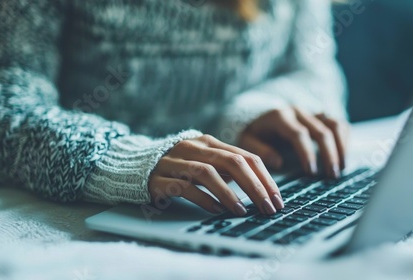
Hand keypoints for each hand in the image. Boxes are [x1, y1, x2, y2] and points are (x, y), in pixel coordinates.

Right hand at [148, 135, 283, 215]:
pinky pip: (184, 187)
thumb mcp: (205, 160)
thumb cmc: (179, 165)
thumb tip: (260, 187)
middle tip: (267, 207)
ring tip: (242, 210)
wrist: (136, 164)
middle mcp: (193, 147)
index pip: (245, 156)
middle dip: (254, 186)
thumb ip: (227, 168)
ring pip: (208, 173)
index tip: (276, 198)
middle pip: (231, 162)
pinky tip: (215, 210)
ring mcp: (175, 162)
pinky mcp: (160, 178)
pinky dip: (203, 199)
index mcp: (209, 142)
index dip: (264, 177)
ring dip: (229, 193)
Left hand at [239, 107, 348, 177]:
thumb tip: (278, 162)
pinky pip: (338, 124)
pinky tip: (343, 156)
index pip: (298, 134)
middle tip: (332, 175)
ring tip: (341, 168)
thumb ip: (260, 150)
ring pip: (334, 124)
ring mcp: (311, 112)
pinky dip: (344, 139)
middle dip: (329, 154)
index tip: (311, 172)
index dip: (307, 153)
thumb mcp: (247, 141)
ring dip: (341, 147)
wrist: (258, 114)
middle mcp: (298, 111)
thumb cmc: (254, 132)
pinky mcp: (320, 116)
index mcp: (279, 116)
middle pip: (321, 130)